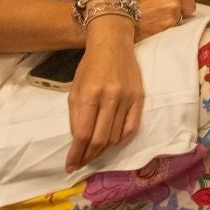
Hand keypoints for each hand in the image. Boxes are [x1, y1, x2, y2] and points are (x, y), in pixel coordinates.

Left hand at [65, 27, 142, 171]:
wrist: (113, 44)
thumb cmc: (90, 66)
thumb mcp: (75, 89)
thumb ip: (76, 116)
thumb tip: (78, 142)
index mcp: (90, 94)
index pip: (83, 133)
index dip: (76, 153)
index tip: (71, 166)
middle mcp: (110, 97)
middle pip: (100, 139)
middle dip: (89, 156)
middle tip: (82, 163)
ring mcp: (127, 98)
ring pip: (115, 137)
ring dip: (103, 150)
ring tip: (94, 154)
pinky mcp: (139, 98)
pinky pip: (131, 128)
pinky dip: (120, 140)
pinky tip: (112, 143)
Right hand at [131, 0, 196, 40]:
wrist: (122, 20)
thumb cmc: (134, 9)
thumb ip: (168, 0)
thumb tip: (179, 7)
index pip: (190, 4)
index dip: (183, 10)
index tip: (177, 12)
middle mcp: (175, 2)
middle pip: (187, 15)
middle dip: (179, 17)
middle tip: (165, 20)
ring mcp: (172, 16)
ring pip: (180, 25)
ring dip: (172, 26)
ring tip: (156, 26)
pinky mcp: (168, 29)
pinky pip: (173, 33)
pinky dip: (167, 34)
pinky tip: (156, 32)